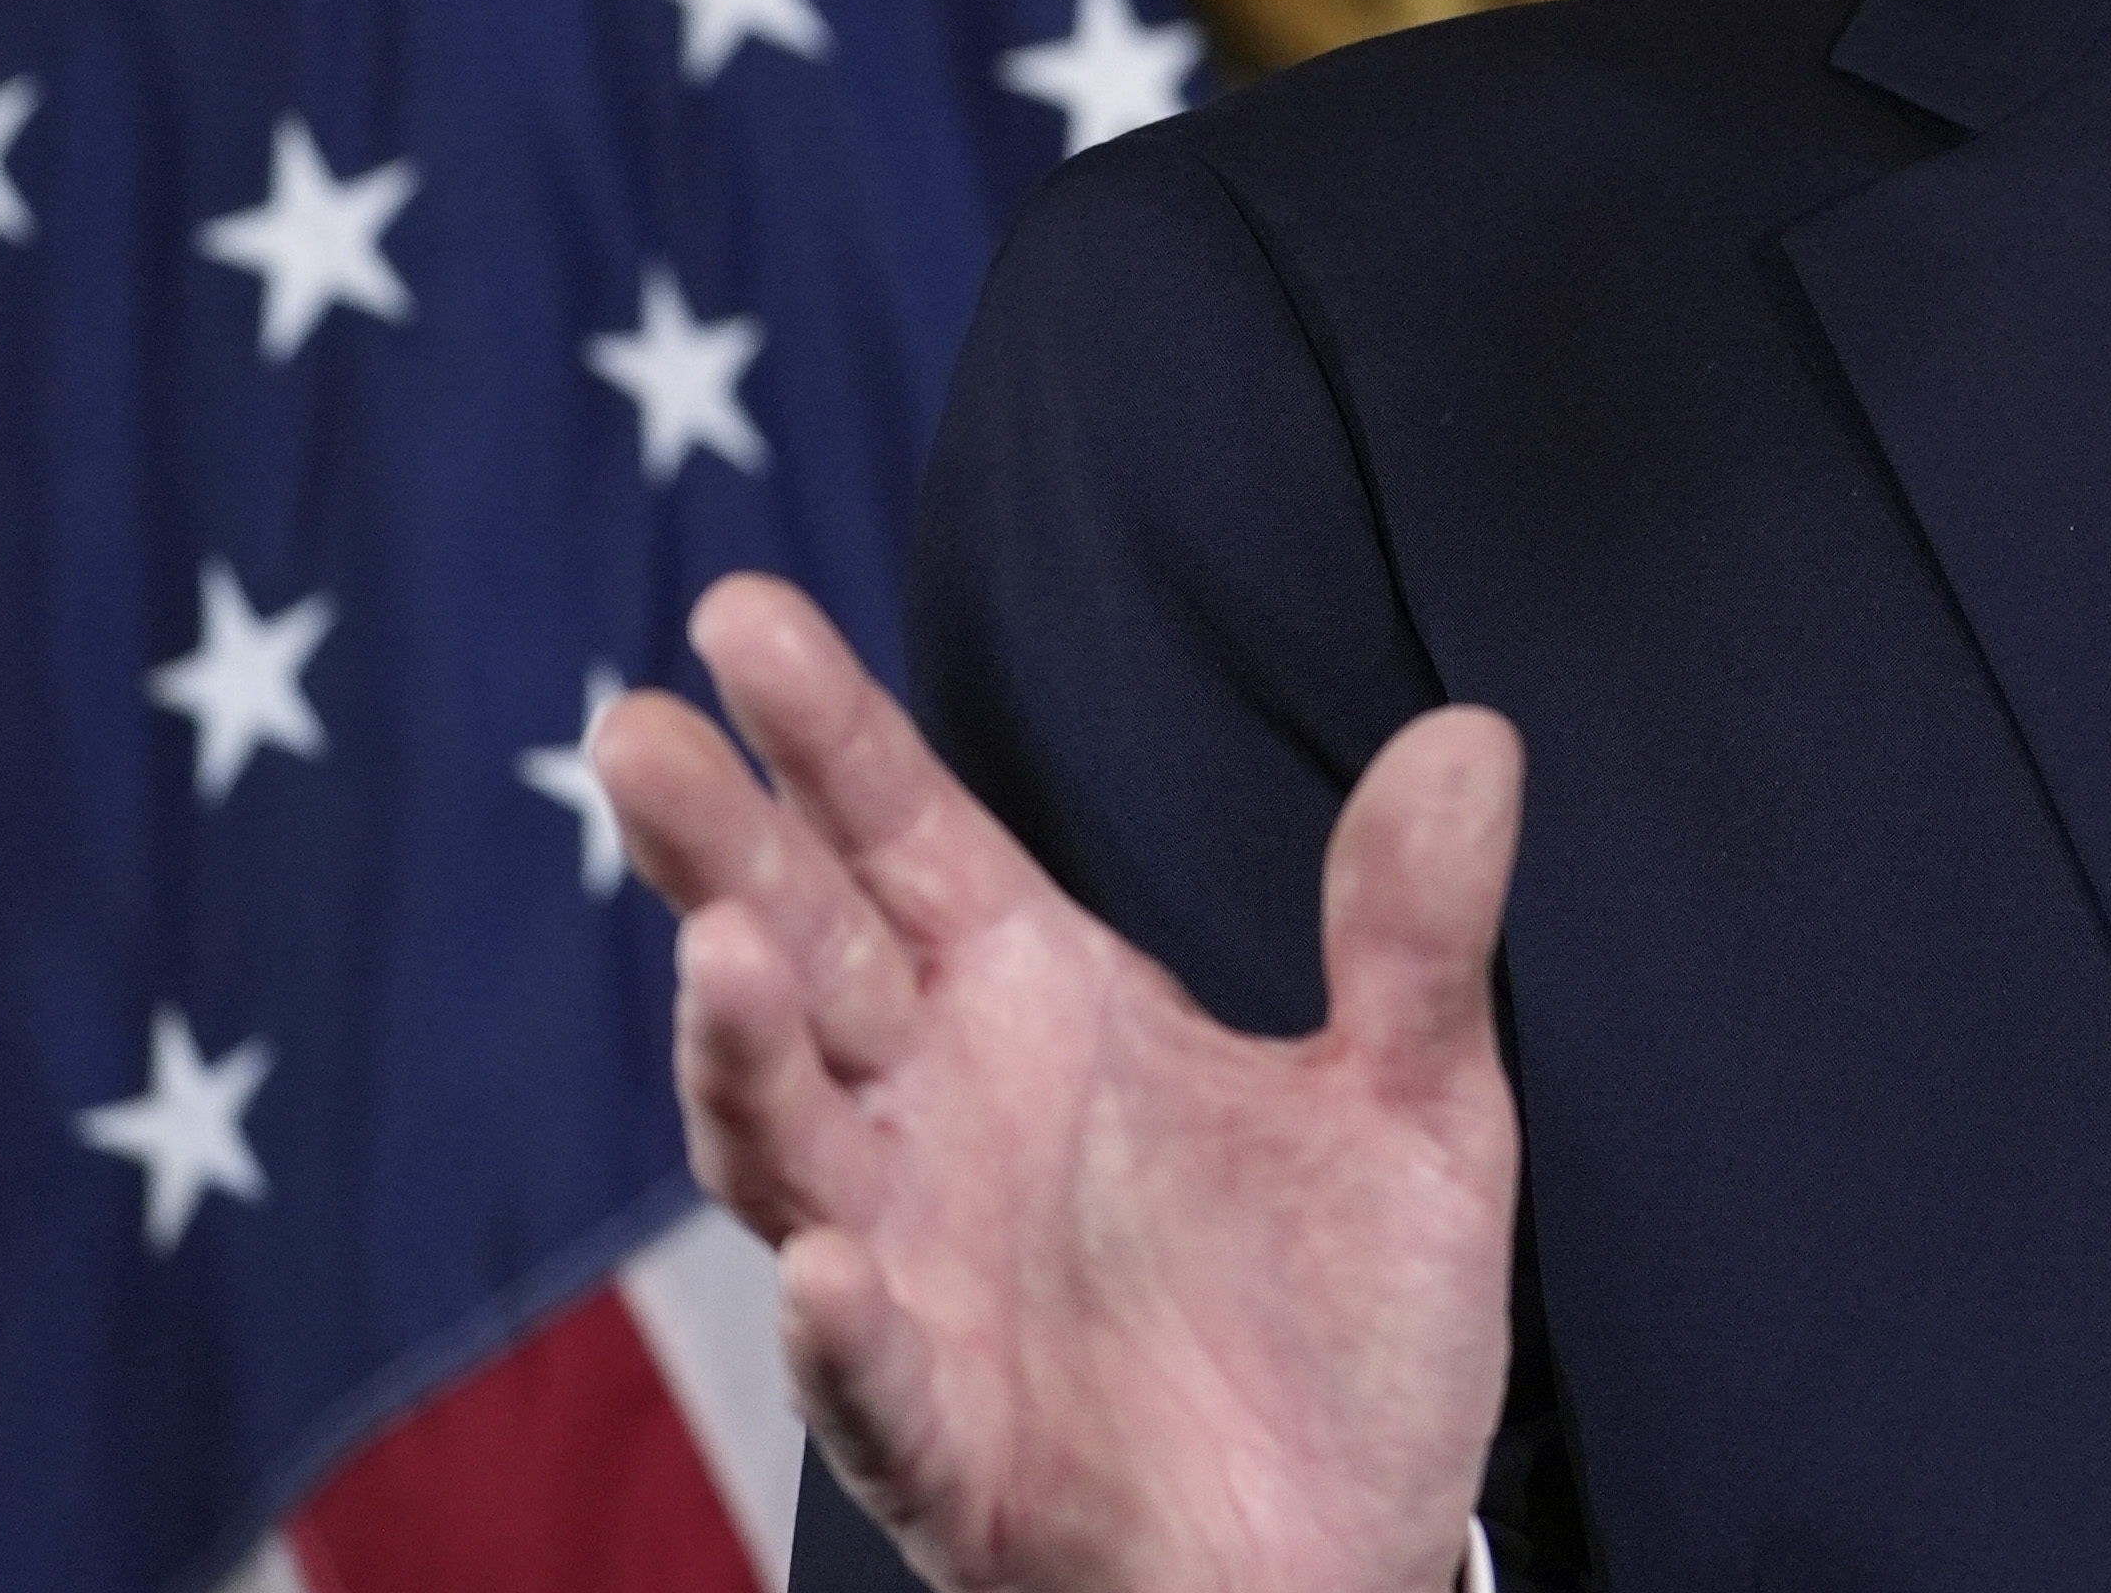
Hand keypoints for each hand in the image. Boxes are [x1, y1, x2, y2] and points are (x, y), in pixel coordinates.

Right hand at [596, 573, 1521, 1592]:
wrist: (1354, 1556)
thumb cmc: (1343, 1330)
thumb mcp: (1415, 1106)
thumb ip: (1415, 932)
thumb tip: (1473, 737)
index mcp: (1036, 1011)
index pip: (903, 840)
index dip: (824, 734)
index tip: (736, 612)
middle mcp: (944, 1127)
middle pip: (801, 962)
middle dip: (719, 852)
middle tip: (637, 732)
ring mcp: (922, 1283)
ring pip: (794, 1153)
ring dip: (744, 1059)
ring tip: (723, 950)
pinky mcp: (951, 1447)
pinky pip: (876, 1381)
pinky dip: (844, 1328)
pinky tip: (829, 1266)